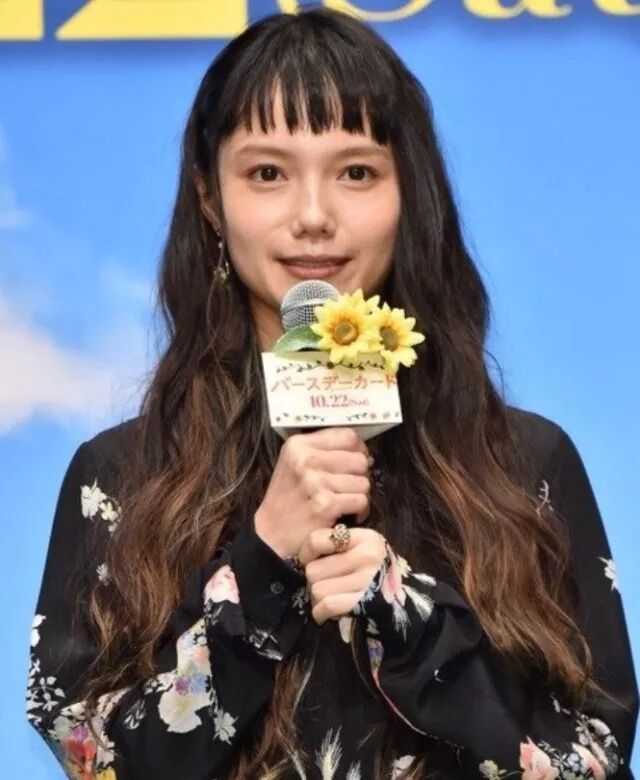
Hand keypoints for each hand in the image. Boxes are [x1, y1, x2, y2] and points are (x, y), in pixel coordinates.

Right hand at [255, 428, 372, 558]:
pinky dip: (359, 510)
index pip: (348, 436)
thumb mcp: (295, 463)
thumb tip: (365, 454)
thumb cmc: (287, 497)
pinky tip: (345, 513)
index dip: (359, 449)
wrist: (271, 534)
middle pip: (359, 459)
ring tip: (343, 501)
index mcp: (298, 445)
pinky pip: (361, 500)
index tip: (353, 463)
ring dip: (358, 494)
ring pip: (363, 481)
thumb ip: (324, 450)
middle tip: (347, 486)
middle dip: (359, 475)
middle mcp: (306, 459)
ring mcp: (315, 482)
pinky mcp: (325, 504)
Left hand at [297, 526, 386, 624]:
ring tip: (330, 596)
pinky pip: (326, 606)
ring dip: (317, 598)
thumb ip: (337, 544)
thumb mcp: (362, 549)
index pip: (316, 540)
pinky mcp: (362, 603)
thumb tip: (302, 555)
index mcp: (366, 538)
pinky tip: (326, 611)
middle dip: (314, 580)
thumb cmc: (372, 575)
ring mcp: (366, 580)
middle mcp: (368, 555)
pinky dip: (320, 612)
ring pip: (316, 590)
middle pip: (313, 569)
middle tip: (325, 584)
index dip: (307, 553)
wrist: (400, 606)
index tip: (311, 561)